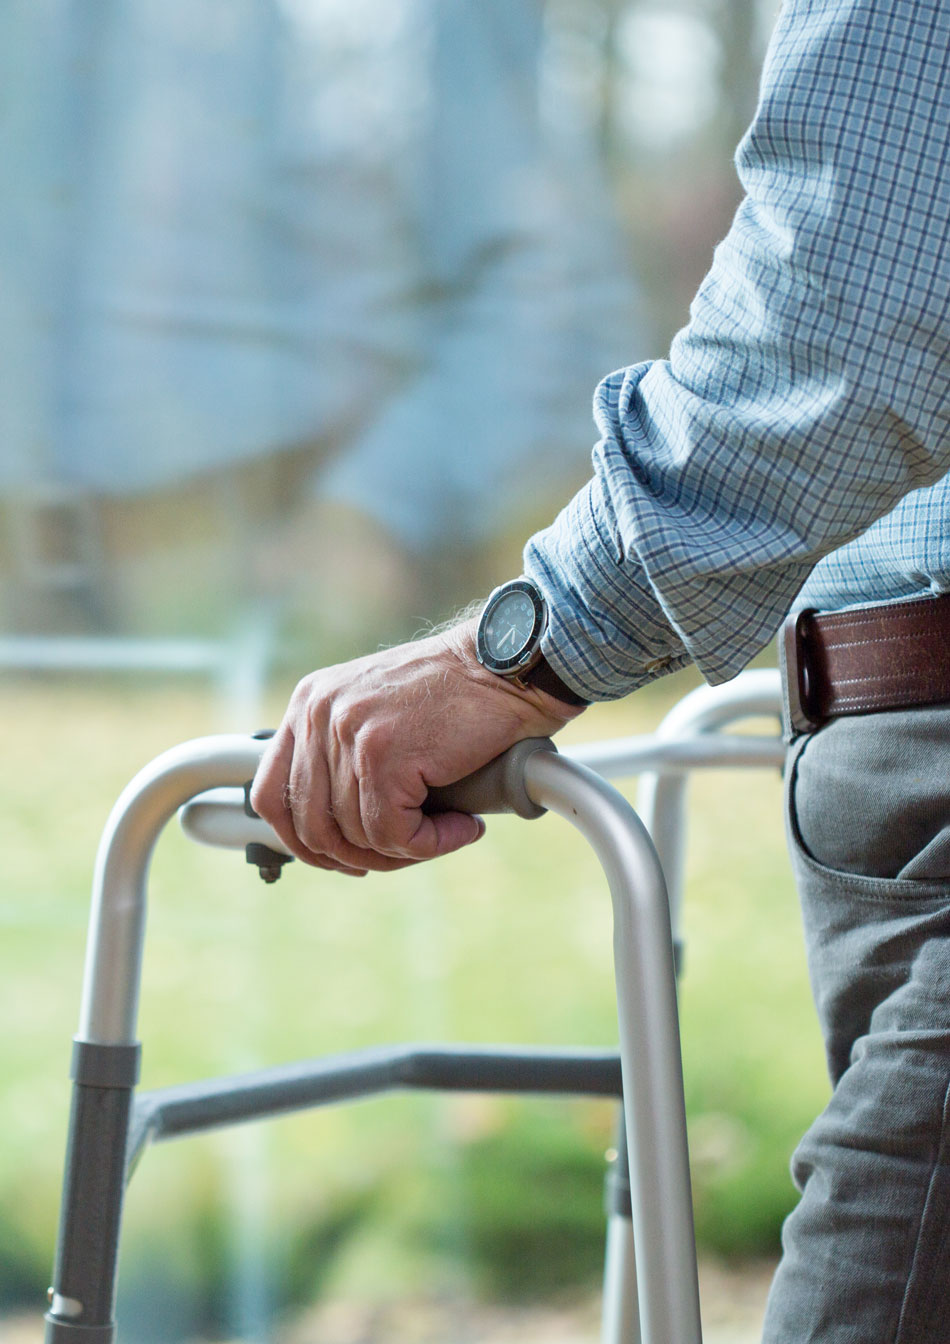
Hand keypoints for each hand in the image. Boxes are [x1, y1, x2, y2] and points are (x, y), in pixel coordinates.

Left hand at [250, 620, 583, 874]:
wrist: (508, 665)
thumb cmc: (458, 694)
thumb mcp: (379, 713)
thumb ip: (344, 757)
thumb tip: (332, 836)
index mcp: (309, 703)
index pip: (270, 793)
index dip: (303, 841)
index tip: (342, 856)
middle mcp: (318, 714)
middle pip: (310, 825)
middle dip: (358, 856)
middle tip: (405, 852)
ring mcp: (347, 733)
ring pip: (355, 836)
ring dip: (406, 850)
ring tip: (445, 833)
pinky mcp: (382, 755)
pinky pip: (393, 834)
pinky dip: (432, 844)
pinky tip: (462, 828)